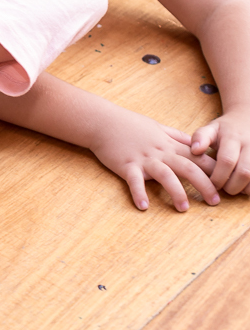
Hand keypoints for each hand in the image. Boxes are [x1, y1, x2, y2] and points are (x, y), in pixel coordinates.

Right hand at [90, 110, 217, 210]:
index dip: (215, 170)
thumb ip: (176, 136)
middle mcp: (160, 152)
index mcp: (169, 145)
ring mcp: (143, 159)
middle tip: (215, 202)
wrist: (102, 120)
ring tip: (184, 208)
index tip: (226, 182)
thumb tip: (194, 142)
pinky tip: (143, 206)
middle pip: (189, 168)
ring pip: (166, 175)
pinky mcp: (126, 165)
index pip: (198, 157)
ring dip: (177, 192)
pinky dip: (139, 193)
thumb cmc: (128, 124)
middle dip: (205, 185)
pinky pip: (134, 181)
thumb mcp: (156, 126)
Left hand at [190, 109, 249, 194]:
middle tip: (223, 188)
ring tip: (235, 187)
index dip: (218, 177)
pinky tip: (246, 186)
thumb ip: (201, 137)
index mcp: (233, 137)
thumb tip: (194, 150)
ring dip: (245, 188)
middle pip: (244, 172)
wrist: (248, 120)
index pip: (227, 160)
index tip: (211, 184)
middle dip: (232, 186)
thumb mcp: (211, 128)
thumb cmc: (226, 129)